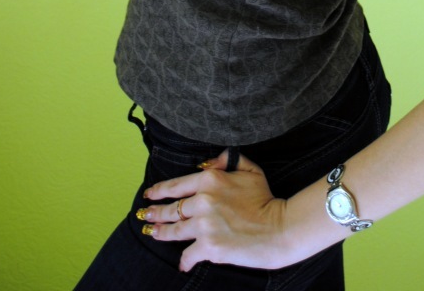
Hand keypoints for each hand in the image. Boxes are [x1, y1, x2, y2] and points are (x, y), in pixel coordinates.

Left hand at [138, 150, 289, 271]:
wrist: (278, 228)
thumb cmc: (265, 198)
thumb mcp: (250, 170)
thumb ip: (227, 160)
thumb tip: (208, 162)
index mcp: (210, 179)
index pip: (177, 185)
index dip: (159, 190)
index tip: (149, 194)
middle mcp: (203, 200)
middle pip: (172, 209)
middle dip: (155, 213)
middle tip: (145, 216)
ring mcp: (204, 225)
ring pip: (174, 231)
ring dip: (161, 233)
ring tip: (153, 233)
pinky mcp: (209, 247)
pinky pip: (188, 255)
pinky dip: (185, 261)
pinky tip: (182, 264)